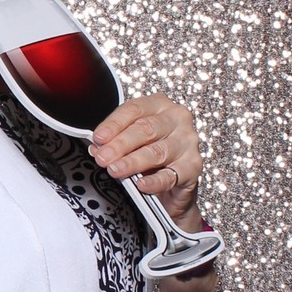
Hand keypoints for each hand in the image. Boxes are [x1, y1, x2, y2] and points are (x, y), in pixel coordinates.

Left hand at [90, 92, 203, 227]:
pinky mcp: (193, 166)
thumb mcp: (131, 143)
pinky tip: (140, 185)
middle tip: (103, 157)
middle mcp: (177, 119)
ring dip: (133, 162)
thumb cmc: (150, 157)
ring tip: (115, 170)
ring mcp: (188, 142)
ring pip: (157, 151)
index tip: (98, 138)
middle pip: (146, 129)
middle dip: (120, 144)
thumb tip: (97, 148)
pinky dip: (154, 181)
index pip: (134, 109)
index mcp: (159, 105)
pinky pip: (171, 175)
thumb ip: (115, 142)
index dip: (114, 124)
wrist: (173, 186)